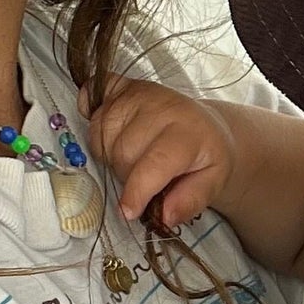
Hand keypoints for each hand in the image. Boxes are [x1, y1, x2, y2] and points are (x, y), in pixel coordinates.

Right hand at [80, 77, 235, 232]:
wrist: (208, 127)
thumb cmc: (206, 157)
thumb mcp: (212, 183)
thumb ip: (190, 201)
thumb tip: (162, 217)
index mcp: (186, 134)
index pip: (154, 163)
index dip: (137, 190)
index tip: (128, 211)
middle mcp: (160, 108)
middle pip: (121, 153)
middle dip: (125, 175)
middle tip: (143, 176)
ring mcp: (138, 94)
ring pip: (101, 133)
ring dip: (109, 153)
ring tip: (132, 155)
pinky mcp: (123, 86)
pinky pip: (93, 92)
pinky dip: (91, 109)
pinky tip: (109, 125)